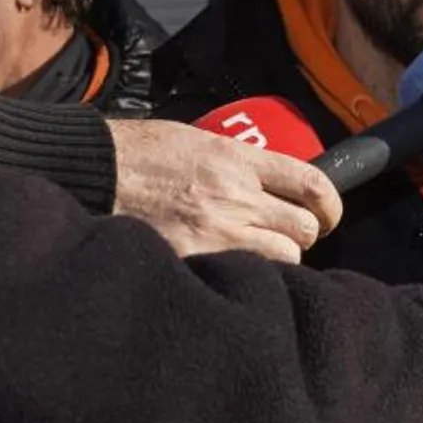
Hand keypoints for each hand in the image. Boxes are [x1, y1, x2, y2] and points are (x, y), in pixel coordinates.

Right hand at [107, 120, 343, 262]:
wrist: (92, 172)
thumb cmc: (141, 154)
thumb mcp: (199, 141)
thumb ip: (241, 165)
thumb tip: (275, 186)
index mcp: (237, 160)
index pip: (312, 183)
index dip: (330, 205)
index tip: (327, 215)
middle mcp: (234, 196)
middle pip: (304, 229)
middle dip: (300, 236)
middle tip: (283, 238)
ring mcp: (215, 233)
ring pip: (283, 260)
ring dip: (276, 261)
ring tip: (254, 257)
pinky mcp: (194, 261)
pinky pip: (244, 279)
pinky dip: (244, 281)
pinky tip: (229, 277)